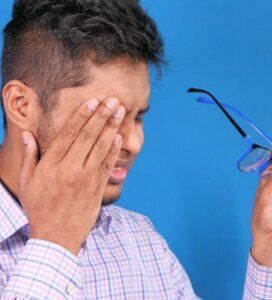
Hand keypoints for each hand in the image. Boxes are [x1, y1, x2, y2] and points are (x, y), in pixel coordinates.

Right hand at [18, 97, 124, 254]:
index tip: (92, 102)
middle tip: (112, 100)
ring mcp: (86, 179)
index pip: (68, 134)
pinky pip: (108, 165)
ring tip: (119, 112)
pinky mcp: (98, 188)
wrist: (56, 237)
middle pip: (88, 136)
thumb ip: (29, 157)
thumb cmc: (39, 207)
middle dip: (101, 116)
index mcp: (51, 165)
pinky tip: (119, 137)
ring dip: (111, 128)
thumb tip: (27, 134)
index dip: (82, 116)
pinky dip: (114, 150)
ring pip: (100, 148)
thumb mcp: (27, 182)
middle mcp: (69, 169)